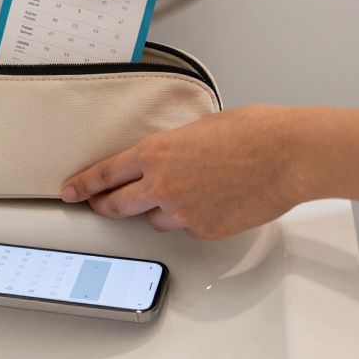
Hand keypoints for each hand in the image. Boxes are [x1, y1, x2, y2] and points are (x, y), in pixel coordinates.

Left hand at [59, 106, 307, 239]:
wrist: (289, 155)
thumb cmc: (254, 132)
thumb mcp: (198, 128)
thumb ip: (171, 148)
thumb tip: (164, 159)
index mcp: (157, 153)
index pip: (105, 174)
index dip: (83, 185)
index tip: (70, 190)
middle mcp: (163, 186)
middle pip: (116, 206)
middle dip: (105, 206)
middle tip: (101, 205)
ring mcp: (184, 213)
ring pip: (154, 220)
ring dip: (159, 210)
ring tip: (189, 190)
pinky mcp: (205, 230)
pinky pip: (188, 228)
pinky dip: (193, 218)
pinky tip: (215, 200)